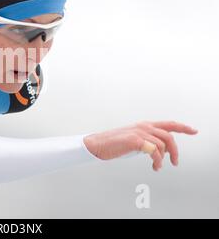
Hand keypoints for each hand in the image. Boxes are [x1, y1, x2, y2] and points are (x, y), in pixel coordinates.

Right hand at [83, 121, 197, 170]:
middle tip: (175, 162)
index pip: (168, 124)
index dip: (183, 127)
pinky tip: (154, 166)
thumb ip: (146, 142)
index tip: (193, 130)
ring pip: (163, 144)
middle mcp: (143, 126)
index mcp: (144, 125)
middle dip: (175, 151)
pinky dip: (157, 161)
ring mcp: (139, 132)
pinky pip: (154, 151)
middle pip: (169, 136)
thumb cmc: (113, 144)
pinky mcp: (135, 140)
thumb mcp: (133, 140)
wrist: (97, 144)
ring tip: (158, 167)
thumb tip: (158, 151)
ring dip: (164, 159)